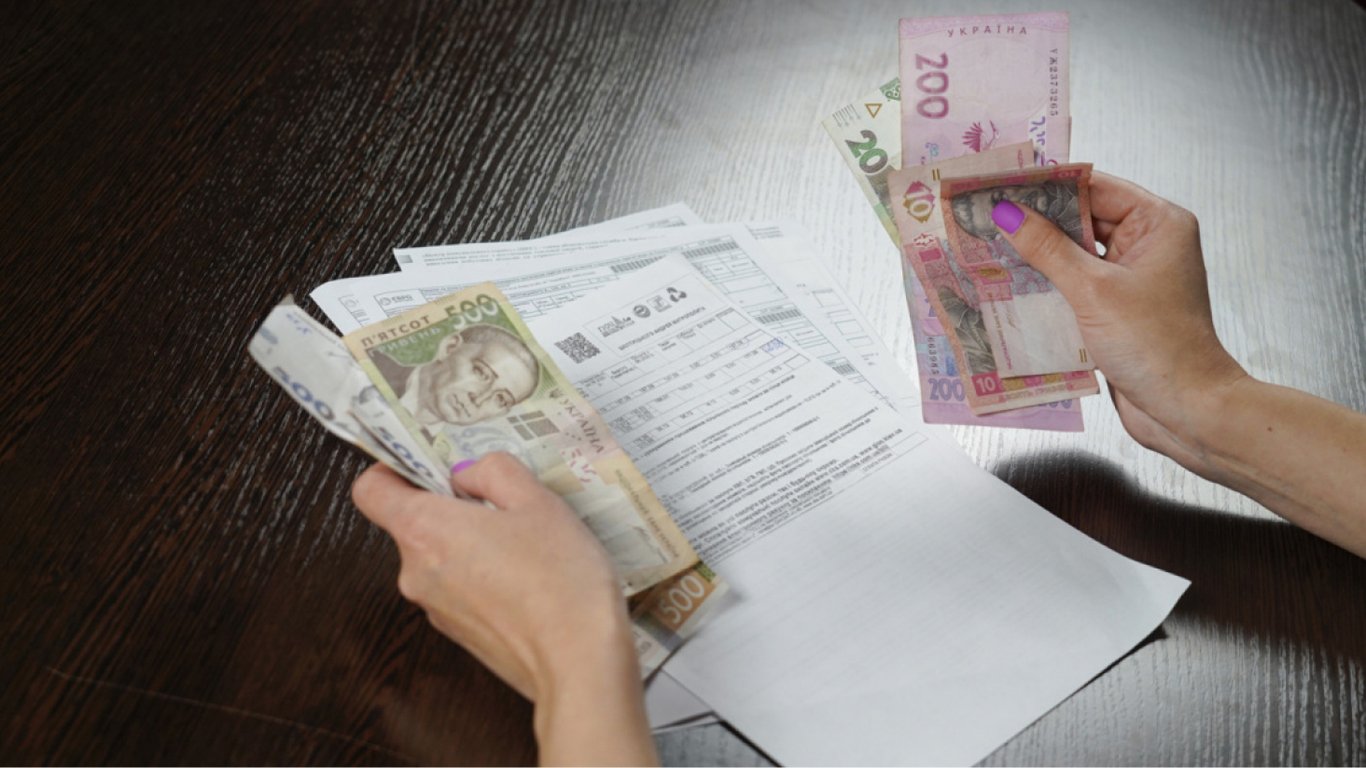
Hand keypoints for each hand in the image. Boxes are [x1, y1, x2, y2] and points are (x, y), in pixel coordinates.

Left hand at [351, 453, 657, 763]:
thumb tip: (468, 474)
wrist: (579, 663)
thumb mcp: (536, 500)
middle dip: (455, 508)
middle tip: (505, 501)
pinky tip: (532, 575)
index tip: (427, 463)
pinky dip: (487, 576)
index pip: (371, 491)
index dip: (393, 469)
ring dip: (475, 543)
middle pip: (414, 523)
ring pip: (442, 557)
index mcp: (424, 530)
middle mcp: (416, 573)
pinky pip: (462, 589)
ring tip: (529, 542)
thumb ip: (494, 471)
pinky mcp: (461, 634)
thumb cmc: (559, 579)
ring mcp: (436, 609)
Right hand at [991, 172, 1247, 470]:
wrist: (1186, 409)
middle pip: (1082, 219)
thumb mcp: (1093, 291)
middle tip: (985, 216)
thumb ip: (1048, 249)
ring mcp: (1132, 278)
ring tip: (988, 248)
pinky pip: (1075, 285)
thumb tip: (1008, 214)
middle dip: (1036, 221)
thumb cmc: (1157, 346)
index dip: (1046, 184)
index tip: (1001, 183)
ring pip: (1075, 254)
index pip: (1094, 187)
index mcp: (1158, 224)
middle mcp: (1148, 245)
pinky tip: (1010, 286)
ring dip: (1037, 256)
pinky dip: (1047, 286)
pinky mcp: (1117, 309)